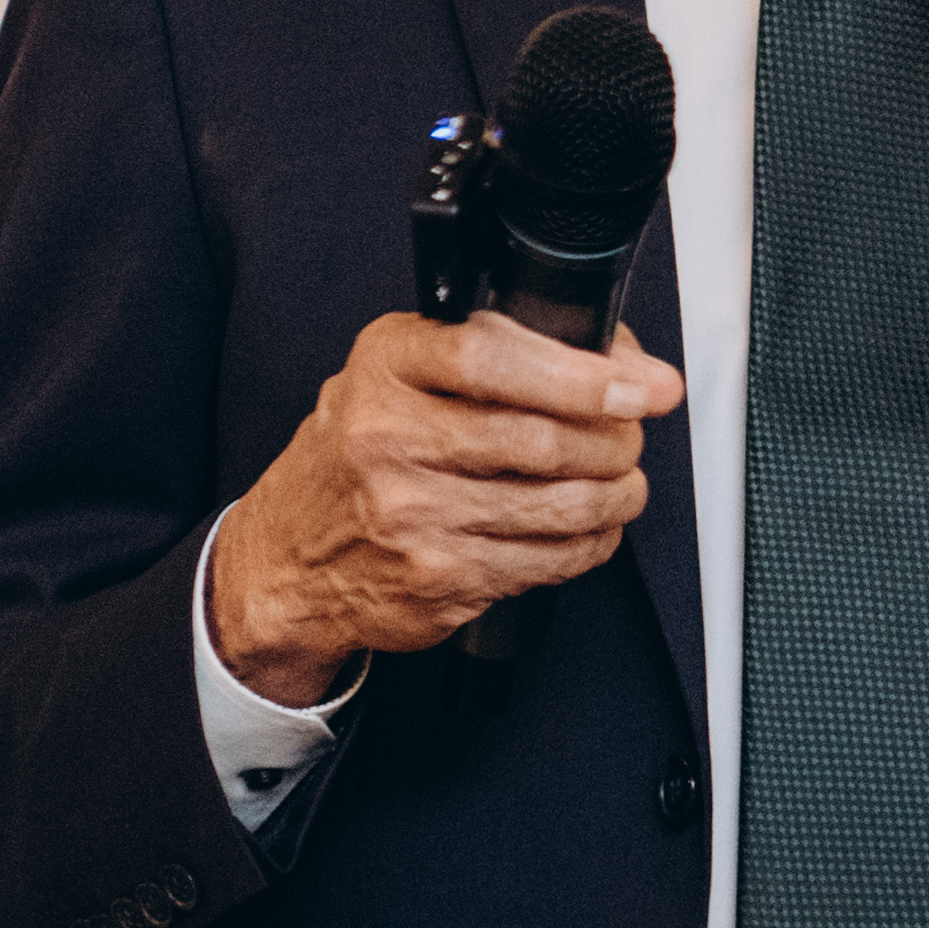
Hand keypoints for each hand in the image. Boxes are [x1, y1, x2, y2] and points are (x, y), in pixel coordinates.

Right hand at [208, 311, 683, 702]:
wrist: (287, 558)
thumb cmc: (354, 454)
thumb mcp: (396, 372)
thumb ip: (488, 348)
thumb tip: (613, 357)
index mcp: (386, 367)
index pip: (494, 356)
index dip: (584, 374)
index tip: (641, 385)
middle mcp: (389, 438)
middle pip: (541, 437)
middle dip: (616, 438)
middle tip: (634, 434)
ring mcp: (413, 515)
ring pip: (558, 505)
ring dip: (616, 494)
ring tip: (625, 482)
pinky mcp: (438, 579)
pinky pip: (546, 560)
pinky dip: (590, 543)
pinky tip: (592, 528)